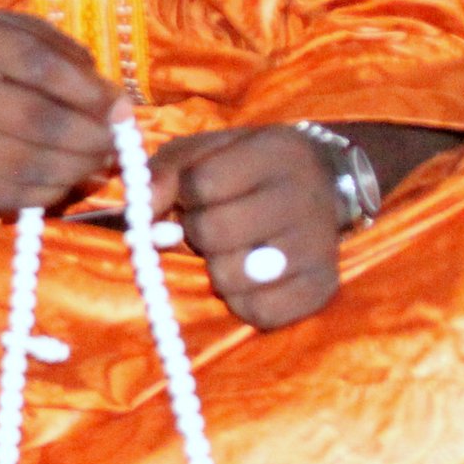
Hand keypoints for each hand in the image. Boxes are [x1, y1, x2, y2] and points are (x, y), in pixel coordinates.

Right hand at [0, 9, 120, 210]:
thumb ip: (51, 47)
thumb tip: (108, 95)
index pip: (38, 67)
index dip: (89, 93)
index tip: (121, 109)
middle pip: (36, 122)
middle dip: (90, 138)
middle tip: (115, 142)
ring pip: (24, 166)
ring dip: (74, 171)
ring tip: (96, 163)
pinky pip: (4, 195)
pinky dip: (45, 193)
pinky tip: (62, 180)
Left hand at [147, 125, 341, 329]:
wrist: (322, 187)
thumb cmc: (247, 170)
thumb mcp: (205, 153)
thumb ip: (163, 173)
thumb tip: (140, 212)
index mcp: (274, 151)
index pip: (202, 182)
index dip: (184, 194)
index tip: (194, 195)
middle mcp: (304, 195)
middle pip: (214, 231)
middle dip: (198, 232)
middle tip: (211, 227)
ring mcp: (318, 245)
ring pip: (232, 276)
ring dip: (218, 269)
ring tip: (233, 250)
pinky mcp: (322, 287)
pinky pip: (260, 311)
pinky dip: (242, 301)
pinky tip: (249, 279)